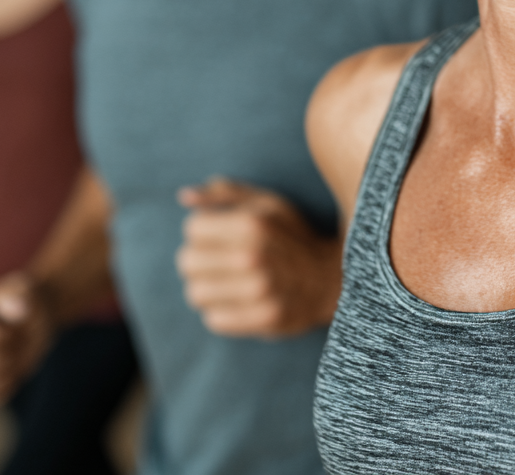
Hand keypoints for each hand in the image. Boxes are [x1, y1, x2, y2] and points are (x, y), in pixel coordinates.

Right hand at [0, 272, 53, 408]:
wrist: (28, 316)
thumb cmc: (27, 301)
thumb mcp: (28, 290)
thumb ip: (22, 297)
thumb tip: (21, 309)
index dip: (11, 334)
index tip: (17, 321)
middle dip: (14, 349)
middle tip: (20, 335)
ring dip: (13, 366)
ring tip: (14, 348)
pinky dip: (9, 383)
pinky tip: (10, 364)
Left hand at [176, 177, 340, 337]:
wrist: (330, 277)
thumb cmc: (292, 235)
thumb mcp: (266, 203)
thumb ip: (225, 194)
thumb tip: (184, 196)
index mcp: (253, 223)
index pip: (192, 228)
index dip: (202, 230)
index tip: (217, 235)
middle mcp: (254, 256)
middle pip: (187, 262)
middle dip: (199, 259)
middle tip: (218, 260)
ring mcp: (259, 291)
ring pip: (195, 293)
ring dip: (207, 287)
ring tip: (226, 281)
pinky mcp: (262, 319)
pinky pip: (213, 319)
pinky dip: (221, 310)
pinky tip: (238, 299)